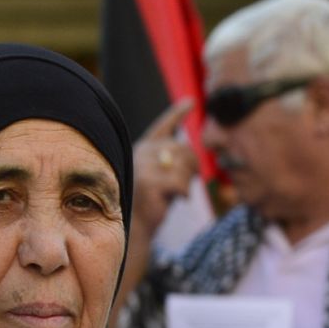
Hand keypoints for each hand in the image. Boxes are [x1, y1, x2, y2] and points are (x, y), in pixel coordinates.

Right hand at [132, 99, 199, 234]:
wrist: (135, 225)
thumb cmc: (151, 201)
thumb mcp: (162, 175)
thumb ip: (171, 160)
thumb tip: (190, 150)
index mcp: (144, 148)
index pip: (164, 126)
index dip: (178, 113)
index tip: (191, 102)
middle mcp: (141, 153)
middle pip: (183, 148)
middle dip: (193, 164)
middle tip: (190, 180)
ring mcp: (142, 167)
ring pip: (184, 164)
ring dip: (189, 180)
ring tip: (180, 191)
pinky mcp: (148, 183)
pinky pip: (180, 182)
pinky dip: (185, 192)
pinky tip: (178, 199)